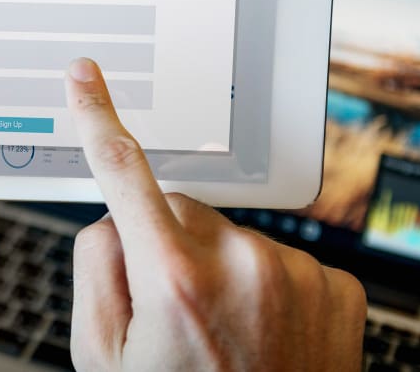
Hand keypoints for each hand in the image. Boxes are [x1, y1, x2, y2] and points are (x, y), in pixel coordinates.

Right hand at [64, 58, 365, 370]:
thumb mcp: (100, 355)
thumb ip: (94, 267)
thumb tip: (113, 219)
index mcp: (172, 278)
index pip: (121, 170)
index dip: (96, 116)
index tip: (86, 76)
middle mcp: (239, 264)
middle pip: (176, 208)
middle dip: (163, 242)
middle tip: (170, 310)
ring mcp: (294, 272)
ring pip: (228, 233)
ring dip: (215, 265)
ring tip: (221, 332)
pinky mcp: (334, 284)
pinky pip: (275, 254)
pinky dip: (262, 281)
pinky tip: (260, 331)